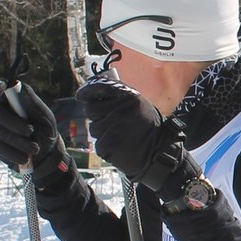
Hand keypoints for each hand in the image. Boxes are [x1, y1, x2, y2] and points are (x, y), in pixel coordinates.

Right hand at [0, 83, 74, 192]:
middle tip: (31, 131)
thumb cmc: (46, 131)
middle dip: (15, 124)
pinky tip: (25, 157)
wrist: (47, 155)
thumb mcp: (45, 116)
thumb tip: (18, 84)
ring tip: (36, 148)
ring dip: (20, 142)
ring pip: (0, 133)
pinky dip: (14, 153)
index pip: (1, 89)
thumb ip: (32, 102)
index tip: (0, 88)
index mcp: (14, 101)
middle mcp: (2, 113)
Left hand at [77, 79, 205, 203]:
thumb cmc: (148, 128)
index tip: (81, 96)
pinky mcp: (110, 143)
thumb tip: (93, 93)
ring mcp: (115, 126)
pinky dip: (106, 147)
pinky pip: (98, 144)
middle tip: (111, 123)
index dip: (87, 91)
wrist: (159, 152)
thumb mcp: (139, 105)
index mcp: (129, 96)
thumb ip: (119, 97)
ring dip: (103, 133)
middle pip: (91, 109)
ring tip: (120, 136)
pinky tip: (120, 147)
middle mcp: (121, 109)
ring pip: (94, 128)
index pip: (100, 87)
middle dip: (97, 116)